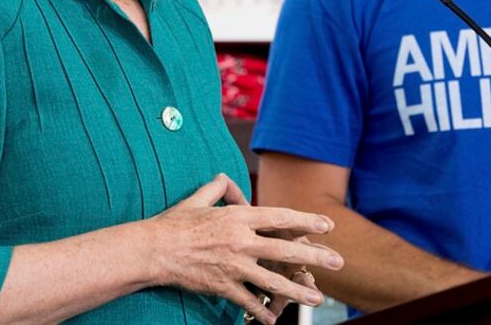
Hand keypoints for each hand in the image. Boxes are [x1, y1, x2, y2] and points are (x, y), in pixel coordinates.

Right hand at [146, 174, 344, 324]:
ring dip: (298, 291)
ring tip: (317, 299)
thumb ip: (219, 188)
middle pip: (285, 250)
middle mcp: (240, 241)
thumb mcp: (199, 198)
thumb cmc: (175, 223)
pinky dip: (261, 311)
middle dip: (315, 257)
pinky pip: (248, 301)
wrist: (153, 250)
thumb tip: (228, 179)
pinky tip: (274, 320)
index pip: (280, 217)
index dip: (306, 221)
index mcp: (238, 217)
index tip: (327, 226)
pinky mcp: (222, 286)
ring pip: (273, 281)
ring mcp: (233, 266)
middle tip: (337, 263)